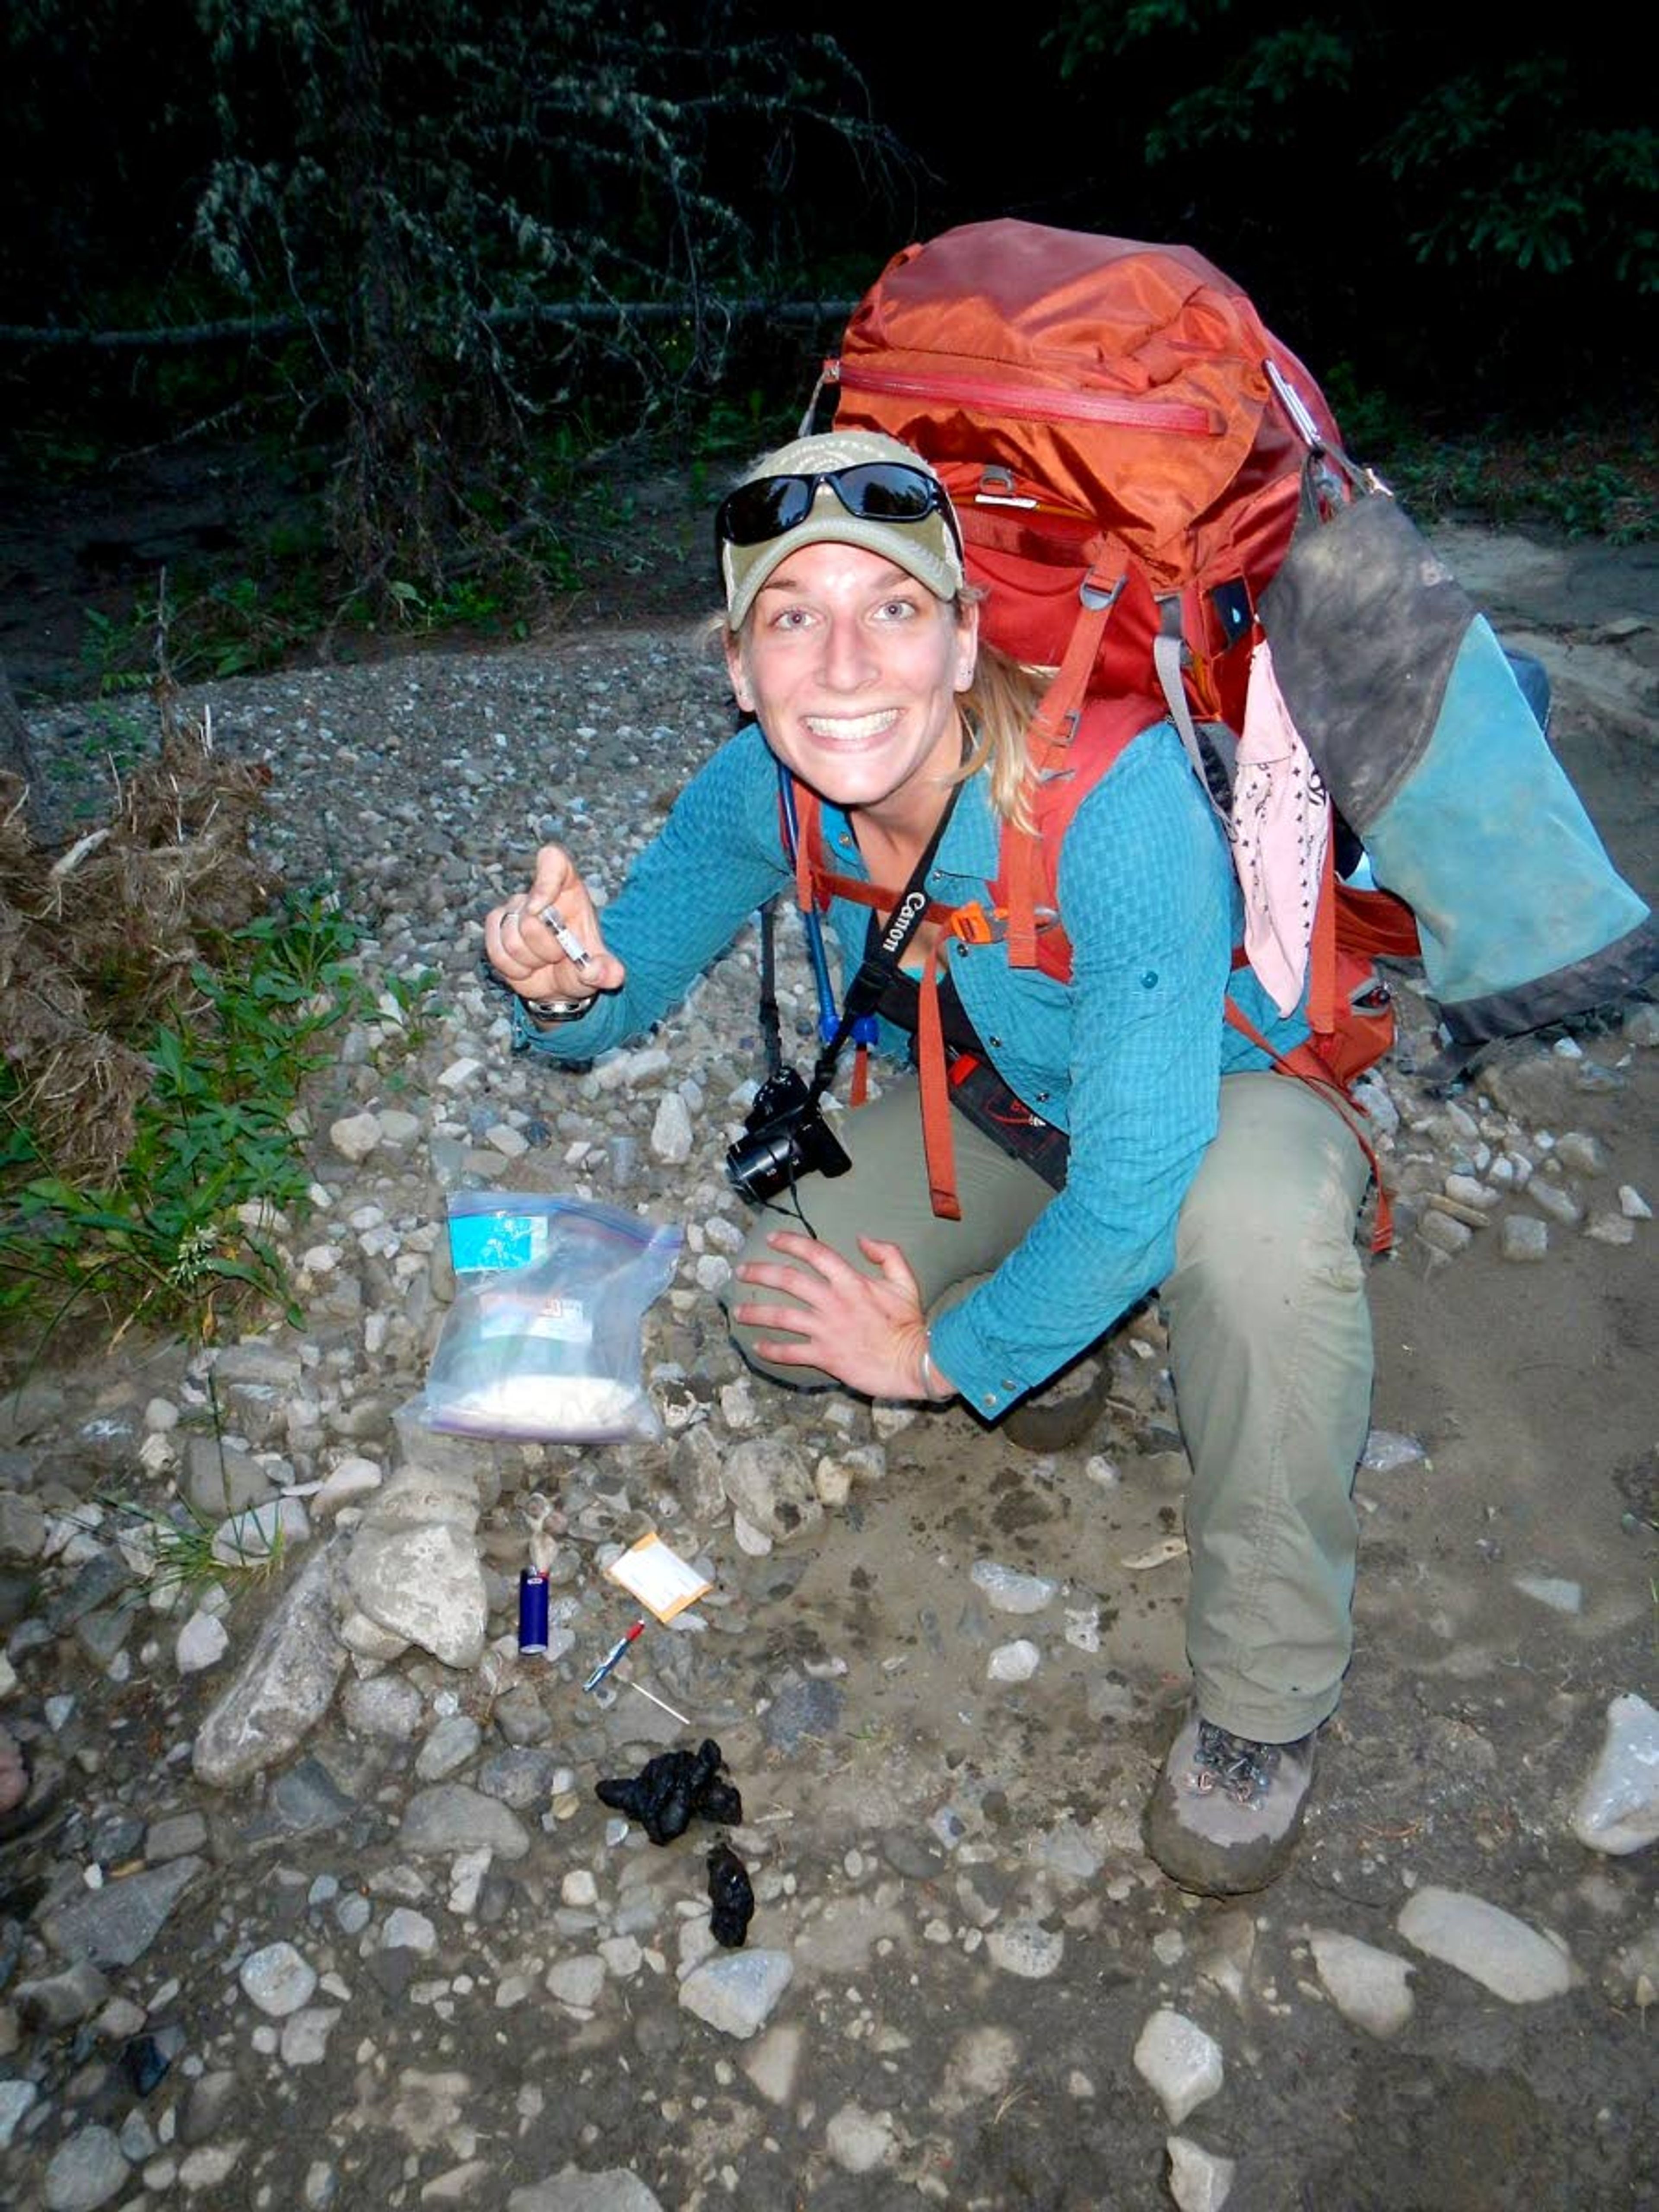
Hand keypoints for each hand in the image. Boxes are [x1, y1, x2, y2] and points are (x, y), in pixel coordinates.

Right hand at [484, 844, 626, 1002]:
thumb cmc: (581, 966)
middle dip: (546, 948)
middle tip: (558, 957)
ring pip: (512, 939)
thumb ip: (606, 971)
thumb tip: (595, 972)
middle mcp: (538, 895)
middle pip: (530, 917)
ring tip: (543, 963)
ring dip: (530, 961)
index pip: (553, 861)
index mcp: (569, 890)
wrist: (560, 984)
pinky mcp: (496, 928)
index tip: (540, 910)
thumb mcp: (602, 971)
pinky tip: (526, 969)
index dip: (544, 881)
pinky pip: (496, 951)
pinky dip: (513, 968)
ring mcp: (514, 911)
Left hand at [732, 1231, 955, 1401]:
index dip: (791, 1242)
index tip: (772, 1239)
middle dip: (761, 1272)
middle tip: (741, 1271)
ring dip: (757, 1312)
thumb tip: (863, 1239)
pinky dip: (773, 1350)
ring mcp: (826, 1330)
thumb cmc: (909, 1323)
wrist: (914, 1362)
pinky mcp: (825, 1356)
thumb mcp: (905, 1281)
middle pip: (788, 1280)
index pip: (814, 1253)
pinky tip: (759, 1347)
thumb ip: (887, 1253)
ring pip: (782, 1316)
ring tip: (738, 1311)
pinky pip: (791, 1352)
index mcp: (851, 1281)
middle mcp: (833, 1302)